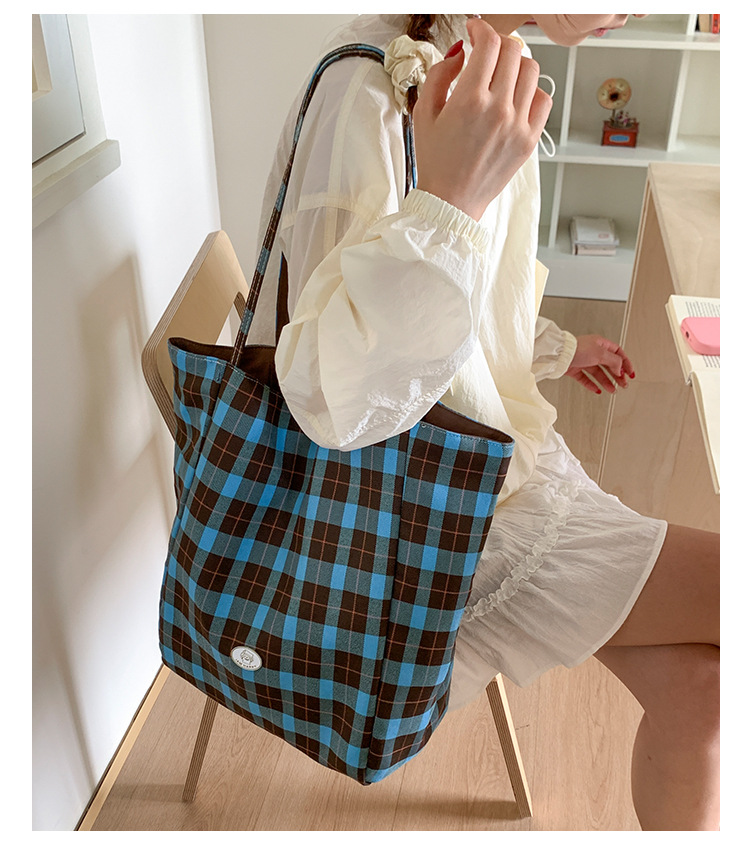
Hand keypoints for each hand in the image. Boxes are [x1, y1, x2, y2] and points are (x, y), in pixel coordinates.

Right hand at [413, 17, 552, 220]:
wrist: (451, 201)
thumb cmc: (435, 162)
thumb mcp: (423, 113)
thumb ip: (440, 74)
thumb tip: (461, 53)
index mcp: (470, 100)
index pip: (488, 43)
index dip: (481, 28)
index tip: (475, 29)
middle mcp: (499, 109)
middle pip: (513, 51)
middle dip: (497, 44)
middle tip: (486, 51)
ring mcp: (518, 125)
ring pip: (532, 70)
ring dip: (516, 64)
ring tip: (502, 74)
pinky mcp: (529, 140)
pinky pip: (544, 99)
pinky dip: (532, 91)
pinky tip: (516, 97)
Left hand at [564, 334, 634, 394]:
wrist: (558, 355)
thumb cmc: (577, 349)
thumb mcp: (600, 353)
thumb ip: (613, 361)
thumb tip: (620, 369)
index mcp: (600, 343)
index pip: (617, 353)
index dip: (625, 363)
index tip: (630, 373)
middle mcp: (592, 351)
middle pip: (609, 364)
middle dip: (618, 375)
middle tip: (624, 384)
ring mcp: (583, 361)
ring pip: (598, 373)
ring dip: (607, 382)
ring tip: (613, 390)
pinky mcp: (574, 369)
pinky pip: (585, 378)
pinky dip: (592, 385)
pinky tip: (597, 390)